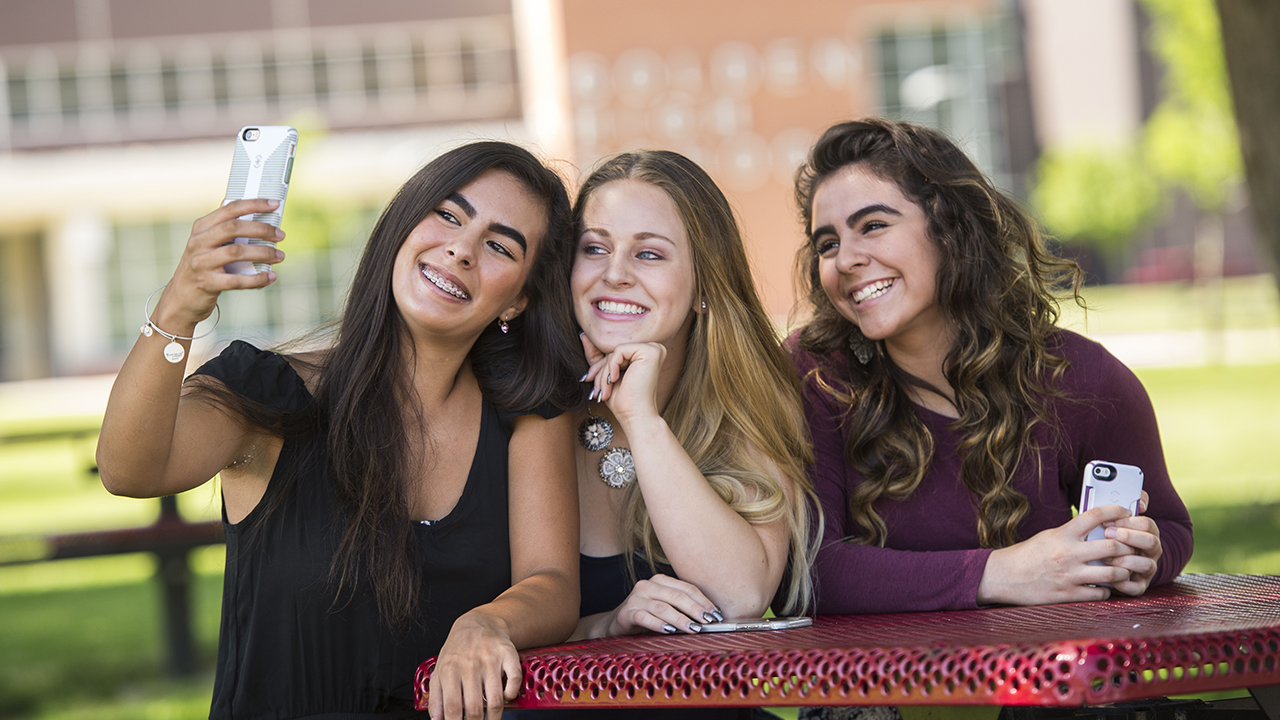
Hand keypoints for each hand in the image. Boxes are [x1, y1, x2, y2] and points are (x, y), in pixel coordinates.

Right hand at [152, 199, 285, 329]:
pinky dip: (257, 279)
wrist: (182, 298)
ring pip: (236, 252)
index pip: (229, 209)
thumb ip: (225, 230)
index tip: (275, 204)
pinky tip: (270, 277)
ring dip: (263, 253)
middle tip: (280, 235)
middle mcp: (198, 242)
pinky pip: (236, 280)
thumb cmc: (203, 267)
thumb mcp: (208, 244)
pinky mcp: (206, 283)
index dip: (254, 205)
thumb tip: (254, 213)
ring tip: (280, 256)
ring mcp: (200, 262)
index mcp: (201, 228)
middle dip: (262, 229)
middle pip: (234, 228)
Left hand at [428, 611, 521, 719]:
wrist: (478, 624)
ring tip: (492, 719)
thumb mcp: (440, 670)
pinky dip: (511, 694)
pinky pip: (514, 681)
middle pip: (474, 708)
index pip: (452, 708)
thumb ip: (436, 697)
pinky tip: (505, 696)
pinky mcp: (507, 654)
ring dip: (494, 717)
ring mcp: (490, 659)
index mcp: (449, 670)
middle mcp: (469, 665)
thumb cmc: (458, 652)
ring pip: (495, 700)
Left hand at [580, 333, 664, 427]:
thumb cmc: (623, 400)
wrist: (635, 416)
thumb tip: (583, 335)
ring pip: (615, 351)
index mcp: (645, 354)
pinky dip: (611, 367)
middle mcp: (653, 348)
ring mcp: (654, 348)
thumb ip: (597, 355)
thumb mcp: (606, 374)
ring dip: (604, 372)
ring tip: (605, 391)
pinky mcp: (650, 351)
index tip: (589, 379)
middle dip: (600, 371)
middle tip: (597, 390)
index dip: (600, 366)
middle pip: (614, 351)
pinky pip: (619, 351)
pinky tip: (614, 381)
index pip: (615, 352)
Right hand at [605, 574, 722, 636]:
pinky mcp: (626, 613)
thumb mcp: (665, 608)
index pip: (686, 588)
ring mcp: (635, 598)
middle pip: (676, 596)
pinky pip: (645, 617)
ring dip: (681, 619)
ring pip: (663, 607)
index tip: (716, 614)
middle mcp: (647, 586)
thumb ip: (682, 608)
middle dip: (695, 609)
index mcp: (660, 581)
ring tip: (694, 628)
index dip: (703, 600)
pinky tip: (670, 631)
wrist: (616, 624)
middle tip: (709, 621)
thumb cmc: (647, 616)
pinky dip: (659, 624)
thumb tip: (710, 618)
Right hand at [977, 504, 1141, 605]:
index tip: (1125, 512)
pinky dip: (1108, 590)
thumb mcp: (1049, 536)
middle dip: (1128, 547)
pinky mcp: (1069, 594)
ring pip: (1112, 573)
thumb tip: (1100, 530)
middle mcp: (1068, 554)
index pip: (1095, 516)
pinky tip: (1105, 586)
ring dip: (1123, 571)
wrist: (1005, 576)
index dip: (1115, 511)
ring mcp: (1069, 575)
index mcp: (1062, 534)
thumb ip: (1073, 534)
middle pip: (1112, 546)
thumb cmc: (1028, 554)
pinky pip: (1100, 593)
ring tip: (1124, 569)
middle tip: (1132, 547)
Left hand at [1103, 490, 1161, 595]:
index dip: (1129, 521)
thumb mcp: (1112, 519)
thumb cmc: (1105, 537)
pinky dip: (1123, 583)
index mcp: (1147, 533)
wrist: (1095, 562)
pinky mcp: (1138, 586)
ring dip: (1126, 560)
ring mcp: (1146, 570)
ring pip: (1147, 565)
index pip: (1148, 524)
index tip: (1109, 520)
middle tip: (1107, 533)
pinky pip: (1136, 588)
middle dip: (1129, 537)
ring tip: (1105, 557)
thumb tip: (1142, 502)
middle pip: (1151, 541)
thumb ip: (1127, 504)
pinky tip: (1109, 577)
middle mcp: (1151, 551)